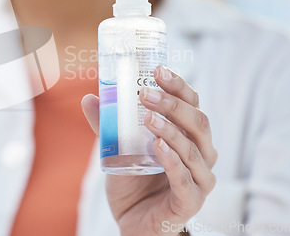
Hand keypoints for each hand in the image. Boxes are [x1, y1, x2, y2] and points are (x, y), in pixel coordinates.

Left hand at [82, 66, 216, 235]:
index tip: (157, 69)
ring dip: (171, 130)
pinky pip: (185, 181)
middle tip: (145, 93)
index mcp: (188, 136)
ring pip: (194, 150)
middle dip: (173, 104)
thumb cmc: (133, 181)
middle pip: (198, 123)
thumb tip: (88, 98)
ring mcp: (199, 180)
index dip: (178, 86)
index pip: (192, 104)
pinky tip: (158, 148)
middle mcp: (201, 155)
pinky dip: (173, 163)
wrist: (133, 221)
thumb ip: (108, 126)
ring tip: (148, 117)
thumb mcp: (119, 148)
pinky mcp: (188, 203)